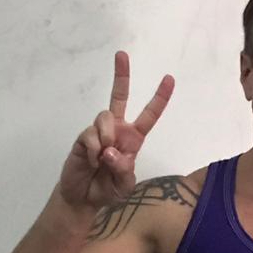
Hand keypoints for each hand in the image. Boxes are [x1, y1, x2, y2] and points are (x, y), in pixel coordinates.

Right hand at [58, 51, 174, 210]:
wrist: (83, 198)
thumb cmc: (108, 190)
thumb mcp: (124, 185)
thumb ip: (123, 169)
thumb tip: (110, 151)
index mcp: (133, 139)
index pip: (149, 116)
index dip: (159, 98)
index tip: (169, 79)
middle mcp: (117, 130)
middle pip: (119, 97)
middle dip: (121, 75)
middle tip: (121, 54)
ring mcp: (99, 132)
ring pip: (104, 118)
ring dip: (106, 138)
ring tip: (102, 160)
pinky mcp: (83, 138)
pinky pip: (90, 135)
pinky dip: (93, 151)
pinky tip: (91, 162)